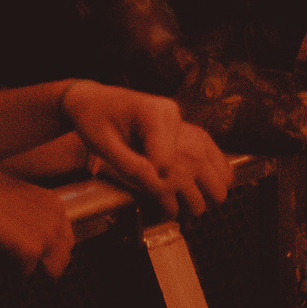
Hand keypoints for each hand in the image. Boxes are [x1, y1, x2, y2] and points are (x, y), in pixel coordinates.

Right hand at [0, 166, 76, 278]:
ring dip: (36, 271)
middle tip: (32, 269)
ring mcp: (47, 236)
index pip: (66, 236)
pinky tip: (1, 263)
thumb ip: (32, 214)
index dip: (52, 249)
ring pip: (53, 270)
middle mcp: (57, 219)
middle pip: (65, 255)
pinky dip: (14, 273)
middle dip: (50, 265)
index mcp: (54, 203)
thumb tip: (28, 232)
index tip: (41, 255)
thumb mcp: (18, 196)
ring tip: (17, 269)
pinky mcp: (32, 251)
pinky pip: (27, 273)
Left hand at [59, 82, 233, 219]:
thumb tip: (156, 182)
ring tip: (192, 206)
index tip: (144, 188)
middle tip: (175, 207)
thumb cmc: (94, 120)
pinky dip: (212, 175)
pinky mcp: (186, 130)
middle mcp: (175, 116)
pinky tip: (205, 190)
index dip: (153, 183)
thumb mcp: (102, 144)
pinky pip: (211, 154)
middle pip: (199, 164)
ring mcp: (183, 122)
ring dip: (206, 189)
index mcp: (154, 114)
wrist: (93, 100)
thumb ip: (129, 165)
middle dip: (190, 193)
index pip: (165, 163)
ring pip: (213, 162)